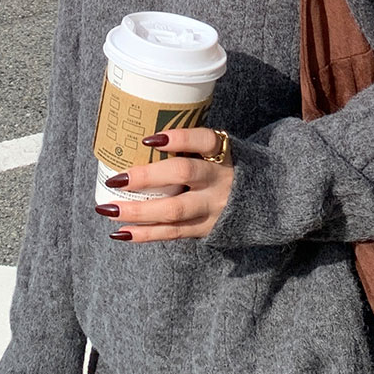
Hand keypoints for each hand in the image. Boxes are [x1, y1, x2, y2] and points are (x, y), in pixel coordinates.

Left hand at [95, 127, 234, 241]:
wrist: (265, 200)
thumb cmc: (226, 169)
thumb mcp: (219, 151)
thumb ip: (191, 146)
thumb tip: (140, 139)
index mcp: (223, 154)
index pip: (204, 140)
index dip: (179, 138)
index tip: (149, 139)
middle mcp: (219, 179)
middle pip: (183, 174)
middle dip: (146, 177)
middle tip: (116, 179)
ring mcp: (213, 206)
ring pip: (174, 210)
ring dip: (138, 211)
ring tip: (108, 209)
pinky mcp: (206, 227)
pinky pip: (173, 233)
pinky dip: (145, 234)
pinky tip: (120, 233)